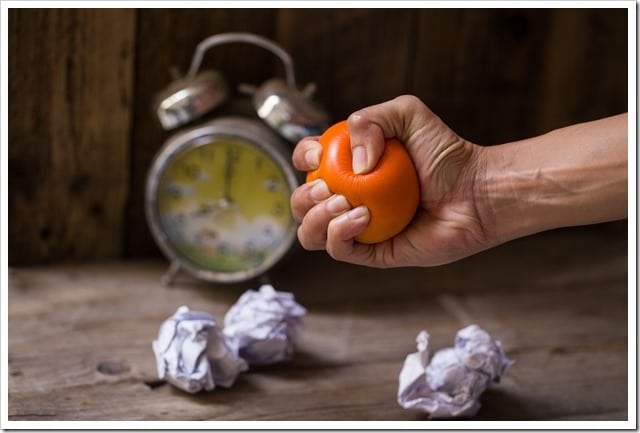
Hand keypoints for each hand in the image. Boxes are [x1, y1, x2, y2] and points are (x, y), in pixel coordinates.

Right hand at [290, 95, 489, 267]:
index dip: (303, 158)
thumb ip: (370, 119)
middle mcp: (350, 198)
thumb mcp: (407, 114)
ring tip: (343, 202)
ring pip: (311, 232)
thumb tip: (351, 163)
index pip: (309, 165)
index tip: (318, 155)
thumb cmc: (446, 154)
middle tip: (329, 187)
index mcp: (351, 168)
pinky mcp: (374, 252)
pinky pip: (340, 250)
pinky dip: (339, 233)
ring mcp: (360, 228)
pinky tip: (361, 217)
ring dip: (315, 217)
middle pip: (302, 202)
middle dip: (304, 196)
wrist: (476, 191)